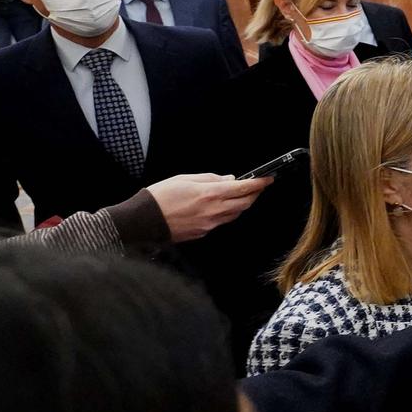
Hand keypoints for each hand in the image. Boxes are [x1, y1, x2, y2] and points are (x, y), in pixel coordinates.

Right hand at [146, 172, 269, 241]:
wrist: (143, 221)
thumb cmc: (160, 197)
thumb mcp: (185, 178)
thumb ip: (210, 179)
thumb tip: (228, 179)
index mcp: (210, 194)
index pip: (243, 188)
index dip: (259, 183)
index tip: (267, 179)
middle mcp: (214, 211)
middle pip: (245, 204)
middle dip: (254, 194)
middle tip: (257, 186)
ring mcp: (210, 224)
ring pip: (235, 214)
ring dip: (241, 204)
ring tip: (240, 195)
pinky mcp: (203, 233)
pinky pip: (222, 222)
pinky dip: (226, 213)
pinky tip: (220, 207)